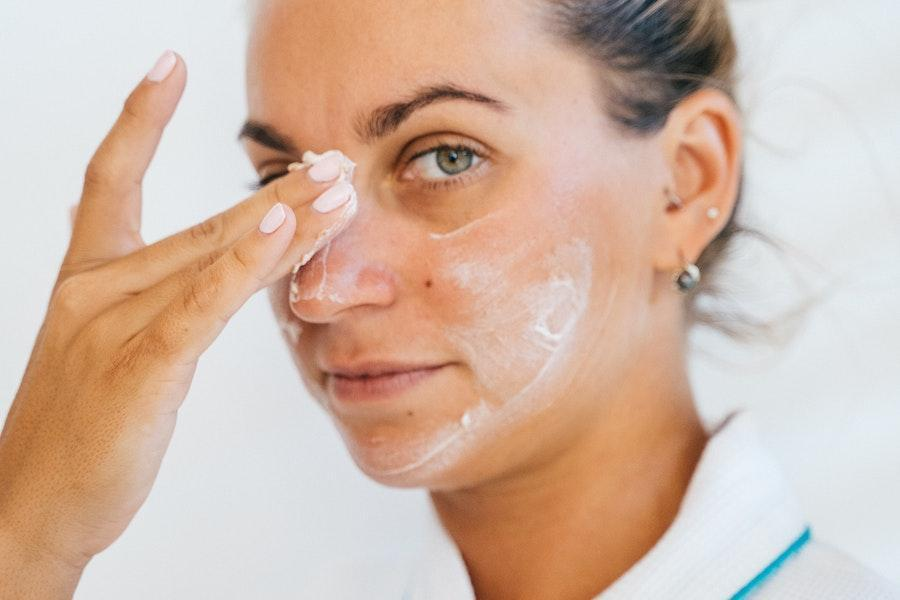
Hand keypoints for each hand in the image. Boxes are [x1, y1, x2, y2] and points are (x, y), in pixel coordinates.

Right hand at [0, 51, 355, 596]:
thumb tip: (180, 259)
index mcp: (84, 279)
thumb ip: (147, 299)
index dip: (139, 119)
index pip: (108, 179)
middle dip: (276, 191)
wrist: (35, 505)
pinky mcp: (140, 368)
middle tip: (333, 160)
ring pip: (213, 255)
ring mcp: (114, 325)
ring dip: (285, 218)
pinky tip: (285, 229)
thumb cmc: (80, 429)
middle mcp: (95, 289)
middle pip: (200, 222)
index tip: (169, 65)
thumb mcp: (108, 349)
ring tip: (337, 184)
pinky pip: (201, 305)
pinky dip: (246, 263)